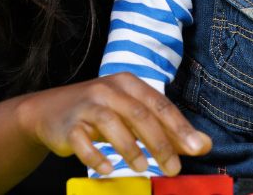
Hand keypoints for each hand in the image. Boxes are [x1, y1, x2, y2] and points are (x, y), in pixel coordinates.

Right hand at [15, 72, 210, 175]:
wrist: (48, 112)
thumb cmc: (99, 113)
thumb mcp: (133, 115)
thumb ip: (167, 129)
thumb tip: (203, 145)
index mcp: (128, 84)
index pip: (159, 104)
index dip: (179, 127)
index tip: (197, 149)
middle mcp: (108, 90)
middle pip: (139, 114)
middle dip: (159, 143)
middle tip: (173, 168)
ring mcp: (87, 106)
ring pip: (111, 124)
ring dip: (130, 149)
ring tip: (142, 169)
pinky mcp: (69, 125)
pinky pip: (82, 141)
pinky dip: (96, 156)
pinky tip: (107, 168)